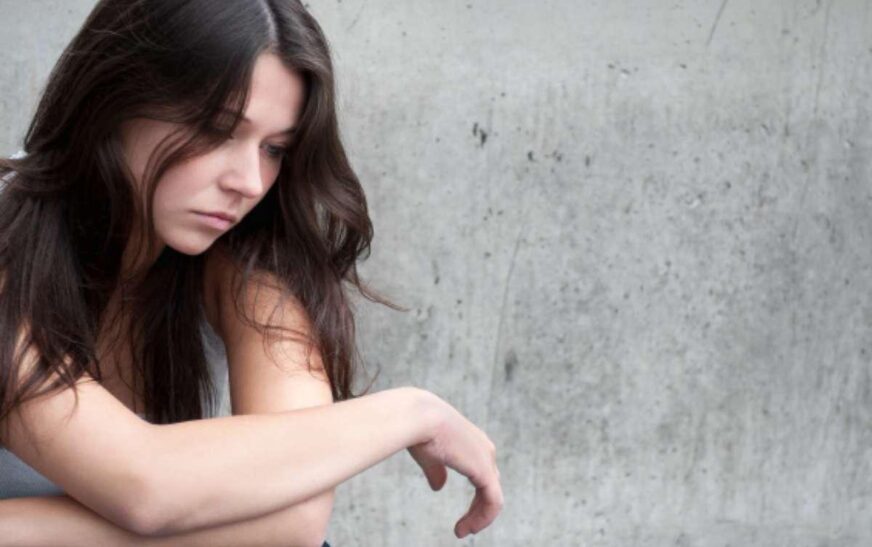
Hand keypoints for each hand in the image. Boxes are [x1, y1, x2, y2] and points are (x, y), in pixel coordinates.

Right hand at [407, 392, 503, 538]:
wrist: (419, 417)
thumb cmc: (420, 431)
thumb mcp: (430, 455)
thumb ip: (437, 471)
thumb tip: (438, 487)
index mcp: (473, 443)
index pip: (483, 475)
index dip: (476, 499)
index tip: (462, 518)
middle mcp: (484, 449)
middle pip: (490, 487)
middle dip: (479, 510)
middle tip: (463, 529)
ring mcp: (487, 460)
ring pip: (493, 498)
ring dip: (479, 518)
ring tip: (462, 532)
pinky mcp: (485, 471)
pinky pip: (493, 502)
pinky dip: (483, 518)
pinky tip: (467, 529)